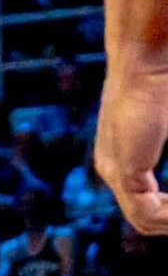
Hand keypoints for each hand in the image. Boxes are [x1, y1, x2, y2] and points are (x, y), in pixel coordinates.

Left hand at [95, 62, 167, 234]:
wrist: (147, 55)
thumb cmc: (166, 83)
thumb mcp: (167, 128)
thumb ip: (166, 152)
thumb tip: (161, 165)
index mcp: (126, 157)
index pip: (147, 202)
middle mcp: (113, 168)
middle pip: (147, 218)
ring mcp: (113, 171)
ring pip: (147, 220)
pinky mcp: (121, 169)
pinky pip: (146, 212)